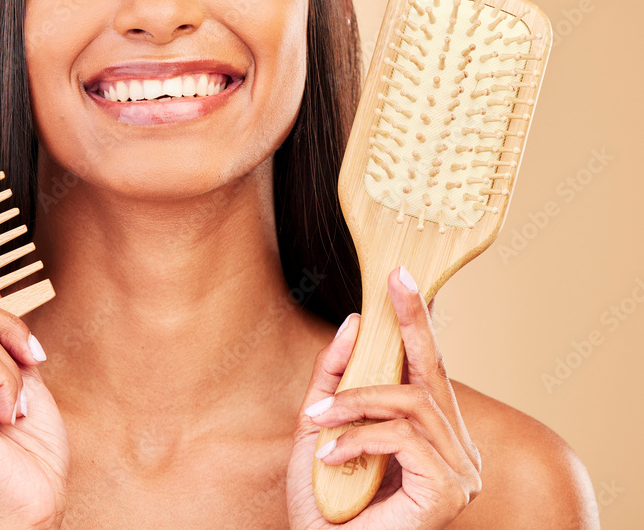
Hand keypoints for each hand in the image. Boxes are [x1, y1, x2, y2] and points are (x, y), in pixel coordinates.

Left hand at [286, 266, 481, 528]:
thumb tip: (355, 322)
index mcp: (433, 434)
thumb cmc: (325, 501)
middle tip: (395, 280)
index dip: (418, 320)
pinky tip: (330, 454)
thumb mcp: (321, 424)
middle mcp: (457, 450)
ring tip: (319, 418)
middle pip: (433, 372)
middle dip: (413, 322)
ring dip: (356, 402)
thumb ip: (337, 377)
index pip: (428, 367)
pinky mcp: (449, 491)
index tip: (402, 277)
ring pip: (411, 402)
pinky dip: (359, 437)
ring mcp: (460, 472)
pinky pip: (402, 437)